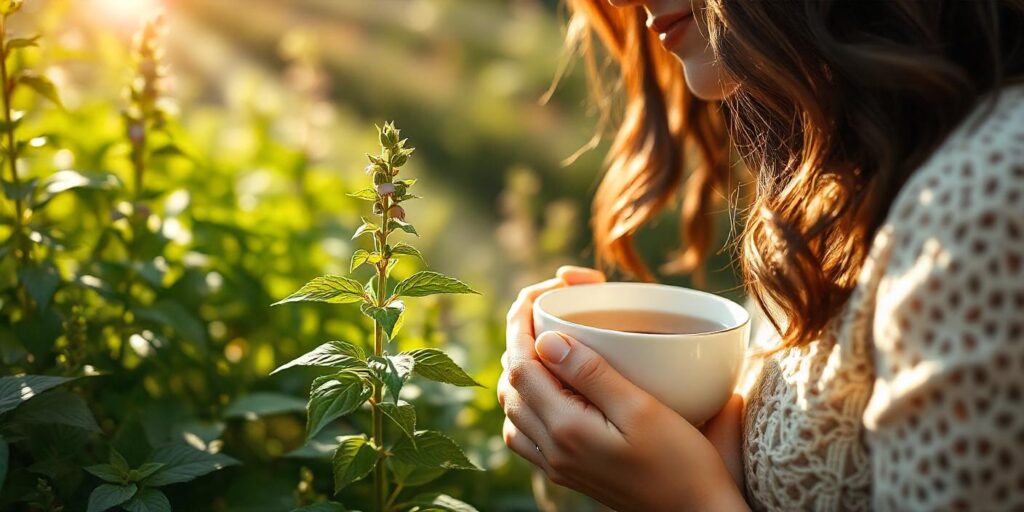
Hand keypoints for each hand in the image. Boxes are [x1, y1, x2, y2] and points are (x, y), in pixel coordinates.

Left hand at [497, 267, 747, 510]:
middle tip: (545, 310)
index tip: (534, 295)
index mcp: (565, 430)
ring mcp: (556, 465)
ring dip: (520, 371)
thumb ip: (590, 374)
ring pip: (513, 409)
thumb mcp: (641, 410)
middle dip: (520, 340)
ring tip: (546, 342)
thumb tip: (546, 340)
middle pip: (511, 384)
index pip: (521, 365)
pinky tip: (552, 389)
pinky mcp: (566, 472)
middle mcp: (551, 450)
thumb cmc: (680, 463)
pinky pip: (525, 433)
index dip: (521, 324)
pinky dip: (527, 402)